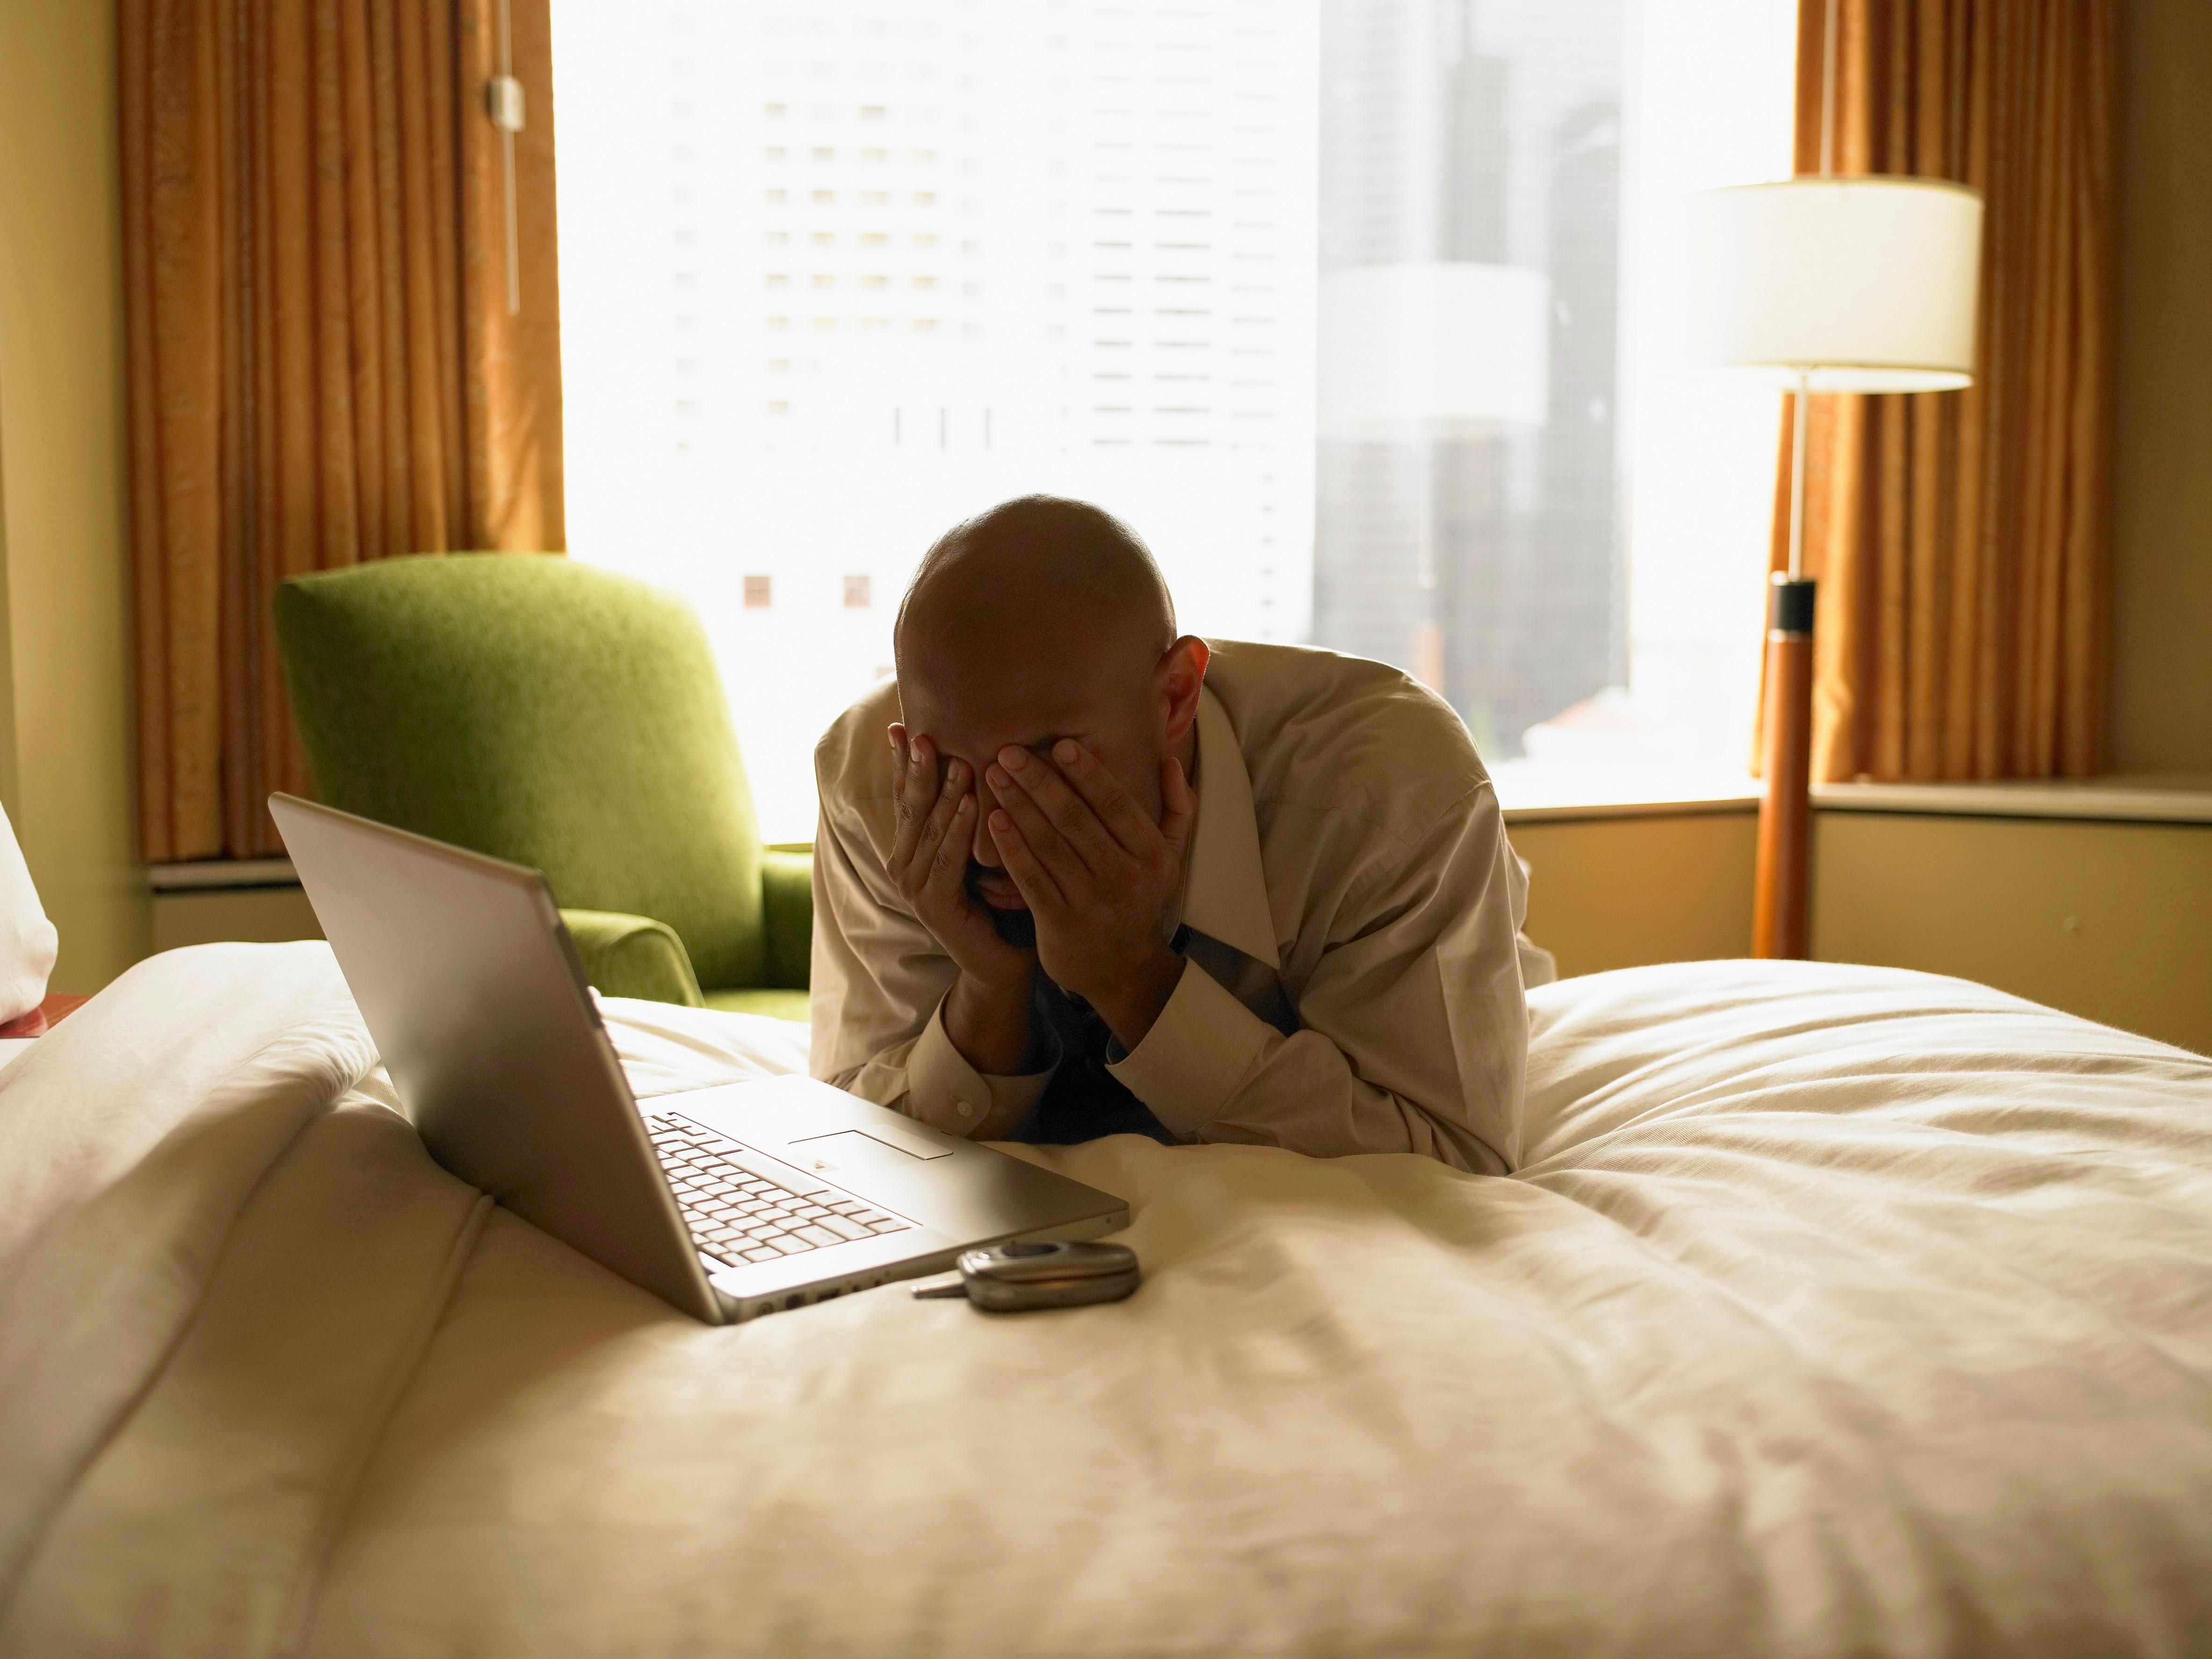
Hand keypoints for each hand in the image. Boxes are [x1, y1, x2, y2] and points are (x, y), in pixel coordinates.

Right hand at [887, 728, 1037, 1074]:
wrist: (1004, 961)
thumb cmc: (999, 899)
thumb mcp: (983, 846)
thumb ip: (972, 809)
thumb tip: (982, 754)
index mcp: (912, 847)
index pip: (907, 795)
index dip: (903, 761)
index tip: (903, 723)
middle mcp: (905, 865)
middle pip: (910, 806)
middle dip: (915, 768)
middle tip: (922, 732)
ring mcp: (916, 888)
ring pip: (928, 830)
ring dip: (939, 793)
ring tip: (951, 757)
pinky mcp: (936, 908)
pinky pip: (946, 861)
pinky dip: (958, 831)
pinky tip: (971, 803)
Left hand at [985, 740, 1195, 1049]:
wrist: (1124, 971)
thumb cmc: (1142, 898)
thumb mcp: (1170, 857)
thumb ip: (1178, 808)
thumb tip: (1171, 761)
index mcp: (1152, 857)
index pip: (1117, 805)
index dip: (1088, 773)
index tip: (1059, 744)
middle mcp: (1124, 878)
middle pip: (1076, 820)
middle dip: (1040, 782)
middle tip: (1009, 751)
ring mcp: (1090, 903)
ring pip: (1049, 845)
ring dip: (1018, 806)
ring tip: (994, 776)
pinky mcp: (1059, 924)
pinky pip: (1030, 878)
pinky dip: (1011, 848)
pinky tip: (993, 820)